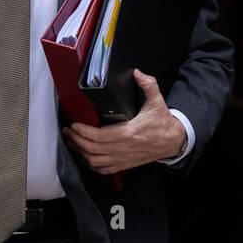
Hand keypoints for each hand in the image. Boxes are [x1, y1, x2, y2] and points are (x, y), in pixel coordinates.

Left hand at [63, 69, 186, 174]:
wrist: (173, 141)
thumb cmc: (162, 122)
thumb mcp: (157, 101)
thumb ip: (148, 85)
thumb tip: (137, 73)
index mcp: (128, 133)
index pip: (99, 136)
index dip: (83, 132)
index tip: (74, 124)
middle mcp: (123, 148)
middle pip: (92, 149)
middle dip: (77, 140)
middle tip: (69, 131)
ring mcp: (123, 158)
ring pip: (95, 161)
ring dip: (81, 152)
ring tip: (73, 141)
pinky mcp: (125, 164)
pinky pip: (104, 169)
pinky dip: (92, 165)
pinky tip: (86, 157)